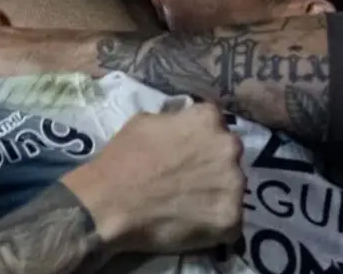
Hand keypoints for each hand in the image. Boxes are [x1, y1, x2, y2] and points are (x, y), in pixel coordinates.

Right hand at [64, 103, 243, 252]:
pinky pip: (230, 220)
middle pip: (228, 154)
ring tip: (188, 204)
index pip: (214, 122)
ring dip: (216, 193)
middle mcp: (228, 147)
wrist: (109, 204)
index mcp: (207, 119)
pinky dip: (214, 222)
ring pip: (232, 187)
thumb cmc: (122, 160)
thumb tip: (182, 126)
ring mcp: (233, 185)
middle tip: (188, 178)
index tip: (186, 150)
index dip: (199, 137)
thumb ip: (173, 120)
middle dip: (213, 163)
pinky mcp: (231, 218)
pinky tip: (192, 223)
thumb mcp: (143, 122)